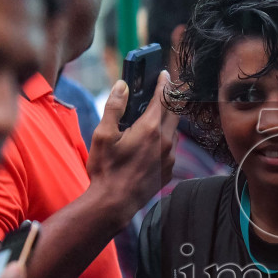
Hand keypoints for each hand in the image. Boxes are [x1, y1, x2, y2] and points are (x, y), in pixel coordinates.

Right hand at [87, 73, 176, 227]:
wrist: (114, 204)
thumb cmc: (106, 170)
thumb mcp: (103, 135)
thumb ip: (114, 107)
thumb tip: (122, 86)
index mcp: (150, 129)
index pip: (163, 98)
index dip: (163, 83)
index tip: (164, 74)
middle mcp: (165, 141)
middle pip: (174, 112)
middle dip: (169, 99)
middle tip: (164, 90)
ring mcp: (169, 157)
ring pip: (174, 131)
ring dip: (167, 120)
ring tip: (155, 115)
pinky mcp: (168, 170)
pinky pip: (171, 148)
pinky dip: (165, 139)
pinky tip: (153, 141)